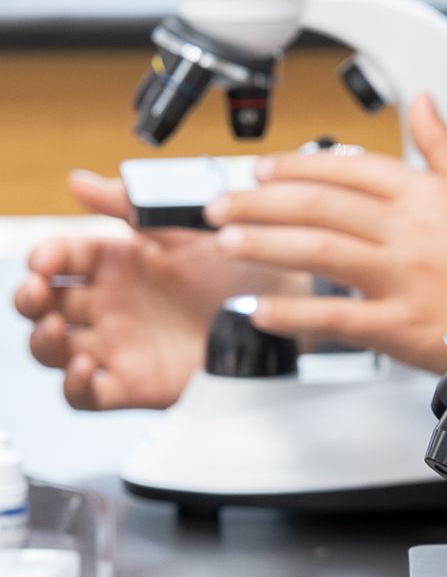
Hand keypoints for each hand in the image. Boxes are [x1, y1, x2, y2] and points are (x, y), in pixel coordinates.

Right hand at [13, 174, 280, 410]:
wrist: (286, 303)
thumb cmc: (241, 266)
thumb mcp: (183, 228)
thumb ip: (130, 206)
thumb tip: (80, 181)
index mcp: (117, 263)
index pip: (60, 259)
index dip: (45, 259)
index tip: (46, 260)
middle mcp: (111, 305)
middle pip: (45, 306)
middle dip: (29, 298)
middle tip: (38, 292)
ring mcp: (120, 345)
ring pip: (55, 350)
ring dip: (43, 340)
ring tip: (55, 327)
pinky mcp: (136, 384)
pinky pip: (88, 394)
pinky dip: (76, 386)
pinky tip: (85, 368)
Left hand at [205, 93, 446, 371]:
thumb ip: (443, 143)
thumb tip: (423, 100)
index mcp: (425, 193)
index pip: (348, 167)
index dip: (296, 165)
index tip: (261, 169)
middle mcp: (408, 230)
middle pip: (320, 205)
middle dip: (261, 202)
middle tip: (222, 206)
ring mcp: (403, 277)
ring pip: (320, 251)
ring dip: (266, 244)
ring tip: (229, 243)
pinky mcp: (401, 325)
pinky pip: (337, 315)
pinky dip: (294, 312)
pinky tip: (262, 308)